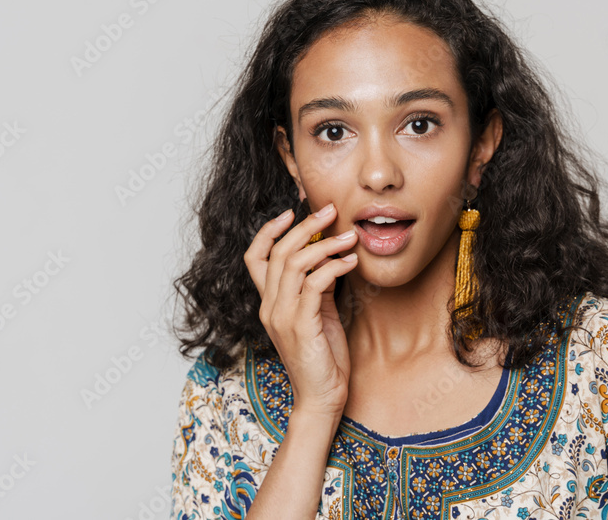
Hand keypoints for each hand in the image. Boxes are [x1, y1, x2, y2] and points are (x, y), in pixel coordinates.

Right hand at [244, 203, 357, 417]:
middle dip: (305, 225)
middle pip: (278, 252)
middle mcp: (269, 307)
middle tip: (330, 209)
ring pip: (294, 264)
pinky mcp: (301, 326)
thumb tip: (330, 256)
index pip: (255, 257)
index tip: (290, 211)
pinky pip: (315, 284)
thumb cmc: (323, 357)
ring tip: (350, 237)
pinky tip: (352, 262)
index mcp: (269, 303)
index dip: (268, 230)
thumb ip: (317, 286)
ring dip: (325, 243)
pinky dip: (334, 267)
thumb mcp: (318, 313)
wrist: (321, 398)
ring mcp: (282, 316)